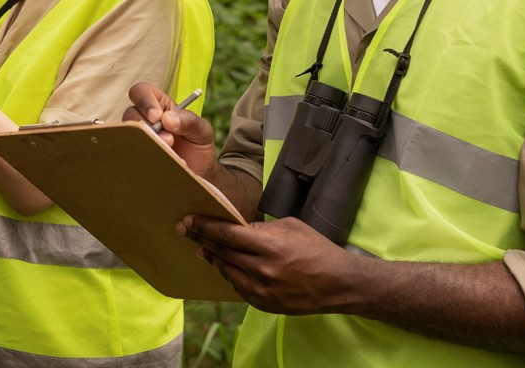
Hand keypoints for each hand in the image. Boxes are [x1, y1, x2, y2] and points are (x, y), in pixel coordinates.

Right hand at [124, 82, 218, 178]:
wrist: (199, 174)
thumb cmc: (198, 146)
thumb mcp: (201, 130)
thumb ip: (188, 120)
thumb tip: (167, 119)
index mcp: (159, 105)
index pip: (142, 92)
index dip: (145, 101)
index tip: (157, 117)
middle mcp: (145, 119)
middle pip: (130, 113)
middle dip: (148, 127)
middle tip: (169, 140)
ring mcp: (139, 138)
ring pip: (129, 135)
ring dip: (148, 144)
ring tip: (170, 154)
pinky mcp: (137, 155)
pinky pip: (132, 154)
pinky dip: (147, 159)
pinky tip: (163, 164)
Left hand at [179, 214, 359, 314]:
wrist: (339, 284)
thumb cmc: (317, 250)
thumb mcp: (290, 227)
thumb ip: (261, 228)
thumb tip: (236, 228)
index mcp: (269, 246)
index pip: (226, 234)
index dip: (204, 226)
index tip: (188, 220)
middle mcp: (262, 270)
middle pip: (221, 252)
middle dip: (201, 239)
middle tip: (185, 229)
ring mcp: (261, 290)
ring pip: (226, 271)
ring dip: (213, 258)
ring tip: (204, 247)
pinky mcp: (263, 304)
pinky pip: (238, 287)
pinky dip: (231, 274)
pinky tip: (227, 265)